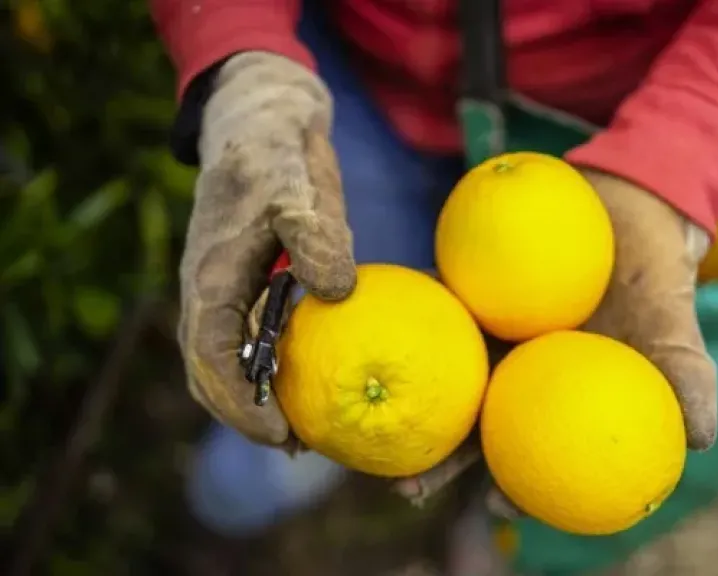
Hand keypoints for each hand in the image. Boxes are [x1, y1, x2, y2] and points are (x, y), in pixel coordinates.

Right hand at [178, 52, 355, 448]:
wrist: (263, 126)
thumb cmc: (276, 155)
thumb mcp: (295, 185)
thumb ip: (312, 233)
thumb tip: (337, 290)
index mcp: (209, 278)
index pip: (210, 357)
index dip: (237, 402)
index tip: (279, 435)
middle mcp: (210, 294)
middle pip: (212, 373)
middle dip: (246, 415)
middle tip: (299, 447)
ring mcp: (228, 293)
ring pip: (232, 361)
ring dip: (261, 398)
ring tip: (309, 430)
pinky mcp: (252, 287)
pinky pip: (256, 339)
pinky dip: (278, 368)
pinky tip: (316, 378)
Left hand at [393, 169, 717, 516]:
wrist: (628, 206)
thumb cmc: (650, 275)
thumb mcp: (672, 322)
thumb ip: (685, 375)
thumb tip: (700, 438)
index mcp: (551, 391)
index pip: (527, 450)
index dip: (511, 484)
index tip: (499, 506)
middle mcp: (511, 366)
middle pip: (470, 421)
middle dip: (440, 457)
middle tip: (410, 487)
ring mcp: (484, 326)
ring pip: (441, 369)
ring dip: (408, 394)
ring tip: (376, 419)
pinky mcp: (466, 283)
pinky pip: (435, 299)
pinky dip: (411, 311)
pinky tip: (380, 325)